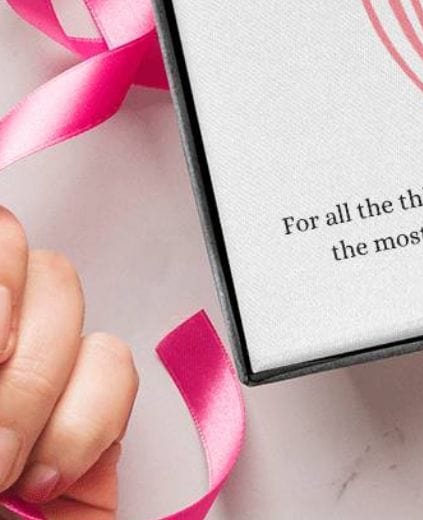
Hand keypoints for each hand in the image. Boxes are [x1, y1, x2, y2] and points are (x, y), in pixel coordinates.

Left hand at [0, 208, 137, 518]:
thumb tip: (7, 350)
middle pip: (15, 246)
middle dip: (11, 350)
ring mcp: (28, 371)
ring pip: (69, 291)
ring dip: (42, 388)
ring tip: (10, 465)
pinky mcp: (89, 413)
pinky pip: (116, 362)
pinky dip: (91, 418)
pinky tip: (50, 472)